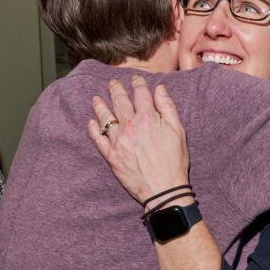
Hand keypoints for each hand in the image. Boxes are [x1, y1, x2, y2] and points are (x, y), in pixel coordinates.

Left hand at [88, 75, 189, 205]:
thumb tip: (159, 89)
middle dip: (116, 89)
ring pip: (106, 117)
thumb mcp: (178, 131)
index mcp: (148, 118)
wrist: (163, 190)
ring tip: (96, 99)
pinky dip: (93, 129)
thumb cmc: (174, 162)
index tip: (135, 79)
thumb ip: (168, 107)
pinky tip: (91, 123)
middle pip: (120, 101)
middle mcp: (130, 126)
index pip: (140, 93)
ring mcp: (118, 141)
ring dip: (100, 105)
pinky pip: (98, 139)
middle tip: (112, 83)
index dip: (137, 82)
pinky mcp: (111, 156)